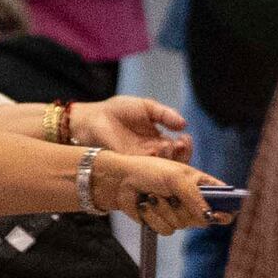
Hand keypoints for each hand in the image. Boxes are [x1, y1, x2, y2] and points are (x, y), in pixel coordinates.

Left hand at [74, 94, 195, 163]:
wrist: (92, 117)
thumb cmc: (117, 110)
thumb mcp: (146, 107)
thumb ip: (165, 114)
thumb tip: (184, 124)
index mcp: (158, 142)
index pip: (179, 150)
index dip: (185, 146)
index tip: (185, 138)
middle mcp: (151, 156)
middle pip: (174, 164)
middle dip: (181, 155)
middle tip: (180, 144)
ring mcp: (140, 162)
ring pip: (161, 170)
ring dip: (168, 160)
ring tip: (168, 146)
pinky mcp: (128, 166)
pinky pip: (144, 170)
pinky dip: (151, 164)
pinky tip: (154, 152)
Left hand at [91, 152, 225, 233]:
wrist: (119, 180)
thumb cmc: (149, 171)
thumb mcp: (176, 178)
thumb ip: (194, 197)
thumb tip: (208, 217)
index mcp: (201, 184)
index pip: (224, 199)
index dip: (227, 209)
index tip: (220, 214)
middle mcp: (192, 200)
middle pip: (204, 219)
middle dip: (186, 210)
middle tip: (172, 198)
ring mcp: (178, 212)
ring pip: (182, 225)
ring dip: (165, 211)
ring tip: (154, 196)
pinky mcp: (162, 222)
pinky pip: (166, 229)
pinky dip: (154, 217)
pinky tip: (145, 204)